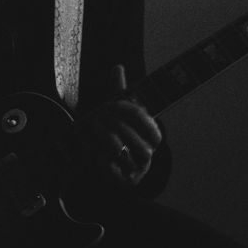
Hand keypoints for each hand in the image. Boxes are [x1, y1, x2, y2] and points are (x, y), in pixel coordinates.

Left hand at [75, 64, 161, 184]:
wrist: (119, 169)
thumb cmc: (122, 135)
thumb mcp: (122, 114)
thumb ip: (120, 92)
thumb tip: (117, 67)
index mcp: (153, 134)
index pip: (142, 117)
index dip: (125, 109)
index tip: (111, 104)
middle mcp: (148, 152)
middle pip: (128, 132)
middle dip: (109, 122)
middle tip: (96, 117)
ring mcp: (137, 168)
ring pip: (120, 150)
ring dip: (104, 138)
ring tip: (94, 131)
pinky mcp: (124, 181)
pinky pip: (111, 169)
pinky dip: (101, 160)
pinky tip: (94, 153)